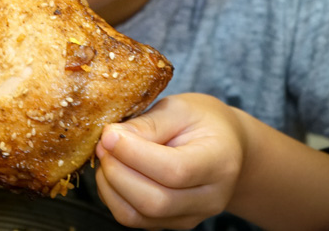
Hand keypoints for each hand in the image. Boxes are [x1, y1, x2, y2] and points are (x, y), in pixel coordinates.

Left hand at [95, 93, 247, 229]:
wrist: (226, 146)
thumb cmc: (202, 122)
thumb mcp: (180, 109)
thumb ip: (148, 124)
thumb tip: (110, 138)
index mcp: (219, 163)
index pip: (175, 170)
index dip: (134, 154)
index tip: (108, 134)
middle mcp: (209, 198)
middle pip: (155, 201)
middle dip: (117, 172)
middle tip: (102, 143)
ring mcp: (190, 217)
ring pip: (138, 215)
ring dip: (110, 186)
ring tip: (106, 155)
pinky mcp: (171, 223)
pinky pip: (133, 218)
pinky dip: (113, 196)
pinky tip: (113, 170)